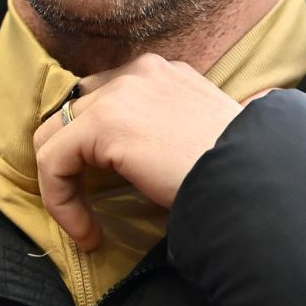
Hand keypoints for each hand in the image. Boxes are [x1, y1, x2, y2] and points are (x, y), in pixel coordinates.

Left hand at [31, 53, 257, 250]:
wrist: (252, 178)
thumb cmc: (238, 171)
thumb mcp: (202, 138)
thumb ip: (170, 132)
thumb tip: (158, 155)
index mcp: (165, 73)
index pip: (105, 99)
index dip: (94, 148)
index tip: (108, 192)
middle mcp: (140, 71)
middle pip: (74, 111)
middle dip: (70, 161)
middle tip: (86, 206)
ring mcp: (119, 92)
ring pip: (54, 137)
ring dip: (63, 187)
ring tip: (86, 227)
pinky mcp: (102, 122)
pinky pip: (53, 161)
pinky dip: (61, 202)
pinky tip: (89, 234)